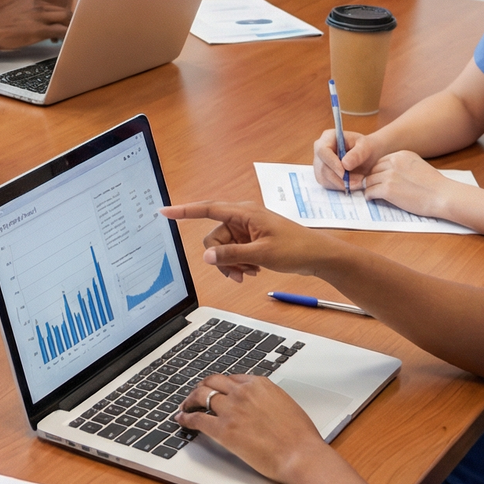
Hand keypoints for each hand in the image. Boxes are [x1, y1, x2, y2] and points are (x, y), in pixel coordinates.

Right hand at [0, 0, 72, 49]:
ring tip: (72, 36)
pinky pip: (61, 31)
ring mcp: (39, 17)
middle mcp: (37, 6)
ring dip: (71, 27)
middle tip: (71, 30)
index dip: (59, 17)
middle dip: (69, 21)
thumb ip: (25, 13)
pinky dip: (67, 35)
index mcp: (31, 1)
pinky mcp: (40, 29)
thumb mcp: (13, 12)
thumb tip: (30, 22)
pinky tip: (68, 41)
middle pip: (63, 11)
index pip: (53, 7)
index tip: (59, 24)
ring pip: (66, 18)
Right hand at [160, 199, 325, 283]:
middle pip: (214, 237)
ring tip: (250, 273)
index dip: (184, 211)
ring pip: (223, 248)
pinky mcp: (252, 239)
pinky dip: (240, 262)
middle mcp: (242, 218)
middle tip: (237, 274)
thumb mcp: (261, 254)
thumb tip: (206, 256)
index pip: (207, 209)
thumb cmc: (296, 248)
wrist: (319, 255)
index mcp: (244, 213)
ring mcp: (247, 229)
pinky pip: (234, 252)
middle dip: (221, 257)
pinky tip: (255, 269)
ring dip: (232, 263)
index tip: (164, 211)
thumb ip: (231, 255)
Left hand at [174, 373, 327, 483]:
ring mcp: (231, 409)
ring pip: (201, 395)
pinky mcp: (223, 429)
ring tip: (186, 405)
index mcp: (260, 384)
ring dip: (190, 399)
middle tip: (197, 394)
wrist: (300, 454)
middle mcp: (243, 392)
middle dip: (203, 387)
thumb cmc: (300, 437)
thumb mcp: (286, 405)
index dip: (222, 385)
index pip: (233, 378)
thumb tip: (262, 405)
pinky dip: (186, 417)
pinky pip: (197, 418)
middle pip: (213, 382)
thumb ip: (269, 400)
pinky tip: (182, 419)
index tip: (218, 390)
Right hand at [311, 125, 378, 191]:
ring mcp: (319, 164)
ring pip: (324, 178)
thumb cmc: (366, 148)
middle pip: (322, 167)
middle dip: (339, 177)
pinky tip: (351, 183)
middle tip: (357, 182)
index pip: (322, 151)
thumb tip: (345, 165)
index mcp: (327, 138)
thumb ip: (358, 154)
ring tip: (358, 182)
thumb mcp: (366, 147)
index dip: (332, 163)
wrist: (366, 156)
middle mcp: (319, 151)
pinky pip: (327, 184)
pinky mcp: (321, 175)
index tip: (345, 173)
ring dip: (341, 183)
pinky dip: (340, 186)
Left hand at [364, 150, 453, 218]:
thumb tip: (388, 172)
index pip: (380, 161)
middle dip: (372, 179)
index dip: (378, 171)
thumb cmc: (434, 185)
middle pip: (373, 170)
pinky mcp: (388, 189)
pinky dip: (369, 196)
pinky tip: (372, 198)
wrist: (443, 196)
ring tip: (372, 193)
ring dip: (369, 187)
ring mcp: (390, 175)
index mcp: (402, 155)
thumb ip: (403, 166)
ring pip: (369, 180)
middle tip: (372, 187)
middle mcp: (394, 162)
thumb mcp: (418, 165)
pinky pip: (370, 191)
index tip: (378, 178)